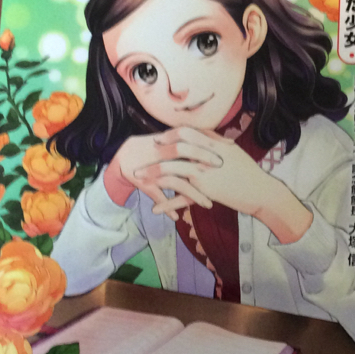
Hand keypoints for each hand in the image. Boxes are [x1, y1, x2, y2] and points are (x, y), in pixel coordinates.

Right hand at [103, 132, 223, 219]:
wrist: (125, 157)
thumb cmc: (154, 149)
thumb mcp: (172, 140)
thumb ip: (192, 139)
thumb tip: (218, 139)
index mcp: (169, 141)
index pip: (192, 136)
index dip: (211, 140)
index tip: (230, 147)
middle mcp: (161, 153)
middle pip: (184, 153)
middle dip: (203, 160)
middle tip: (221, 170)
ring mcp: (153, 169)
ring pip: (175, 182)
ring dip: (193, 194)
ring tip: (209, 205)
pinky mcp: (144, 182)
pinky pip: (158, 196)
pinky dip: (168, 207)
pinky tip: (178, 217)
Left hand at [135, 127, 312, 242]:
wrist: (260, 191)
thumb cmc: (248, 171)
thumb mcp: (233, 151)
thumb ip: (217, 141)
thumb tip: (205, 134)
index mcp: (213, 144)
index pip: (186, 132)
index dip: (170, 134)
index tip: (159, 138)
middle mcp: (206, 156)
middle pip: (174, 148)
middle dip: (156, 152)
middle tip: (143, 156)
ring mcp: (205, 173)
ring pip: (172, 170)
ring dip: (152, 174)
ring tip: (138, 178)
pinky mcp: (205, 191)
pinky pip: (180, 196)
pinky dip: (166, 203)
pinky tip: (154, 209)